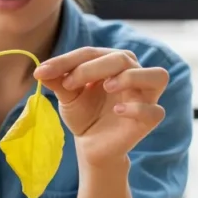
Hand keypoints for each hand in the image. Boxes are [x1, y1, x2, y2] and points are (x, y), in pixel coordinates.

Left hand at [33, 47, 168, 165]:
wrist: (91, 144)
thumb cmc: (83, 113)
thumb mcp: (68, 95)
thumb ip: (58, 81)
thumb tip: (40, 71)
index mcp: (113, 63)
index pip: (91, 53)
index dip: (66, 61)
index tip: (41, 72)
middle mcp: (134, 74)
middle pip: (122, 58)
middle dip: (91, 68)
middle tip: (68, 83)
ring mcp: (146, 96)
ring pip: (156, 75)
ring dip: (131, 77)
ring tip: (107, 86)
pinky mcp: (150, 119)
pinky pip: (155, 110)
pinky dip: (137, 108)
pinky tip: (117, 112)